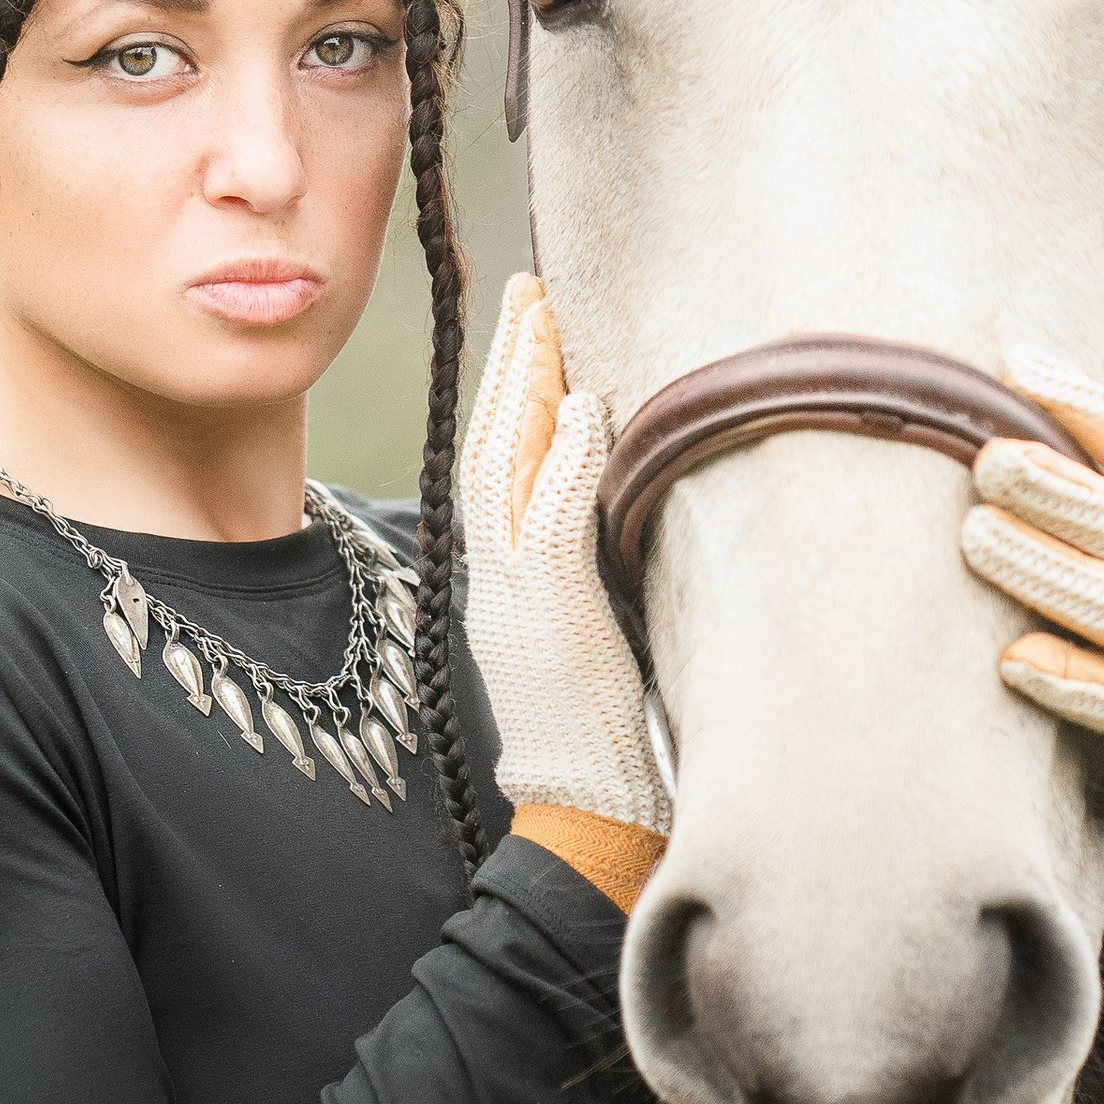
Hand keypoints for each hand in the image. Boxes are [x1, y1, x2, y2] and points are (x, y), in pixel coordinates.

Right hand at [461, 274, 668, 911]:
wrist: (585, 810)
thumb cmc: (601, 735)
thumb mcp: (584, 637)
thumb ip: (583, 569)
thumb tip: (612, 506)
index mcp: (502, 579)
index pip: (497, 464)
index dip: (511, 393)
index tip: (529, 329)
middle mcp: (495, 576)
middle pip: (491, 445)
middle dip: (509, 363)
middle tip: (526, 293)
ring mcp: (515, 590)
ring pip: (507, 464)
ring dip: (528, 386)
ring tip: (542, 318)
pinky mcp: (549, 611)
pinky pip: (553, 516)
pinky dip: (568, 457)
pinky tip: (589, 404)